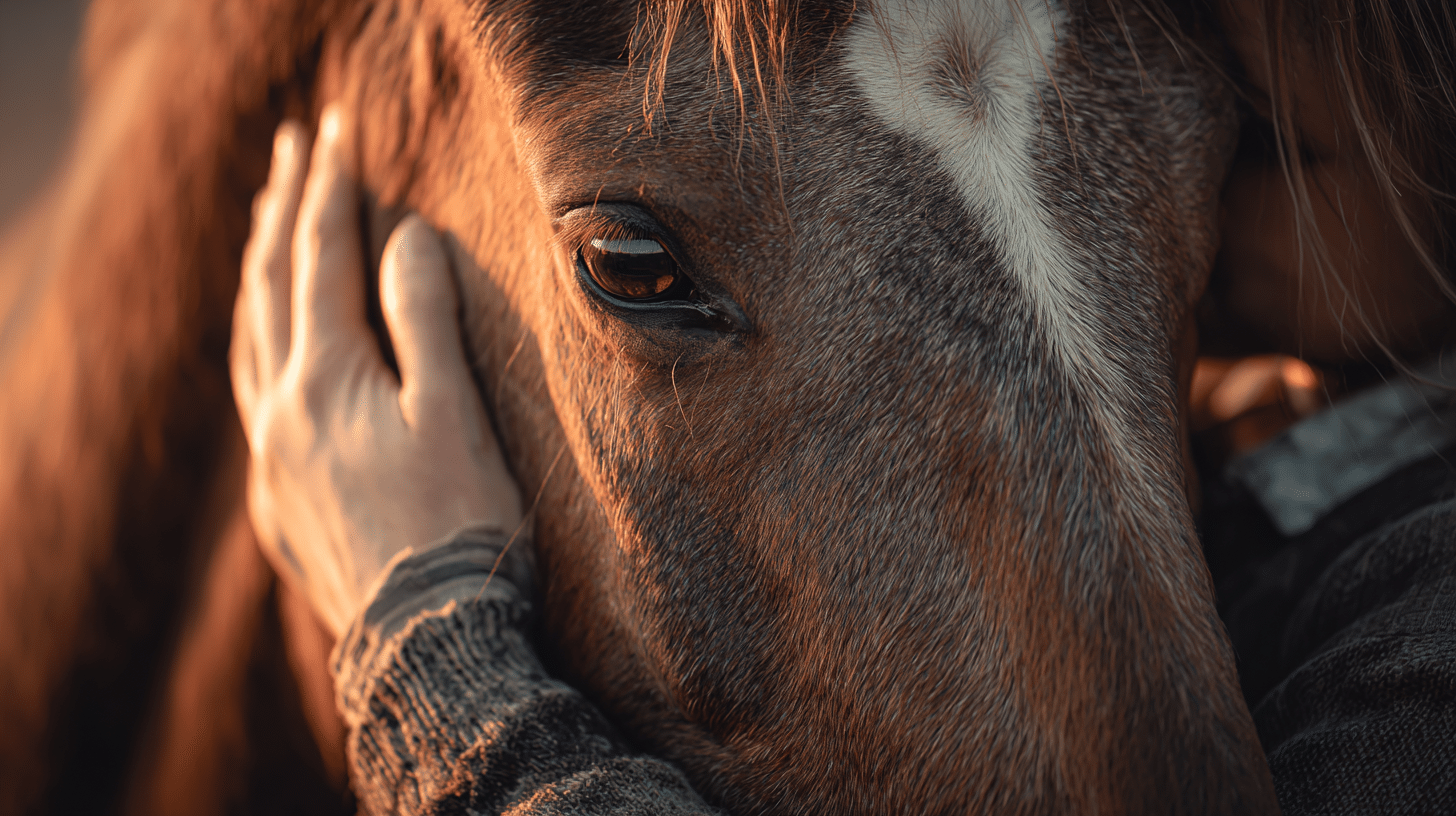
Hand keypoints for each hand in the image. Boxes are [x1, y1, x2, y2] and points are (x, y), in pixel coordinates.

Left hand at [230, 107, 523, 637]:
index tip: (338, 131)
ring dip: (259, 273)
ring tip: (266, 225)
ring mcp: (271, 460)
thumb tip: (405, 236)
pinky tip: (265, 343)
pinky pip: (252, 395)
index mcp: (327, 381)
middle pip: (271, 288)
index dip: (332, 192)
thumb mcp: (455, 412)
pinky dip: (255, 342)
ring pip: (248, 340)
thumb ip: (424, 318)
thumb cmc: (461, 527)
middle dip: (283, 212)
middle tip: (294, 149)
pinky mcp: (278, 502)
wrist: (430, 644)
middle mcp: (281, 412)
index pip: (324, 262)